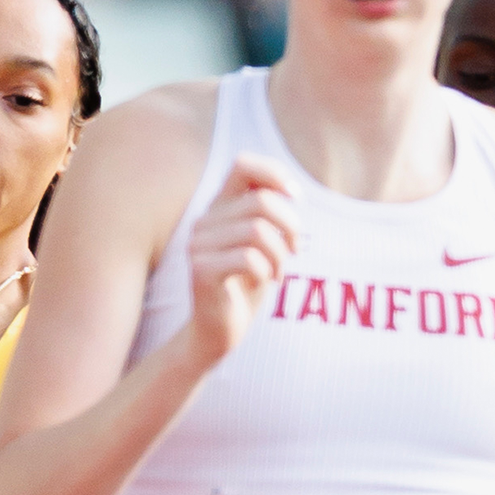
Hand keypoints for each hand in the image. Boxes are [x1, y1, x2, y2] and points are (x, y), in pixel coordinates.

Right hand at [186, 154, 299, 361]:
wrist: (220, 329)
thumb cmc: (248, 284)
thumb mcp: (265, 243)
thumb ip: (270, 215)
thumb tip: (292, 194)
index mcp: (220, 207)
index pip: (242, 164)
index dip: (275, 174)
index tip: (296, 198)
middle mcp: (205, 221)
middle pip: (262, 202)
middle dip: (291, 227)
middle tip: (293, 251)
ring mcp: (198, 244)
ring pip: (259, 231)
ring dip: (281, 255)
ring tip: (277, 270)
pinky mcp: (201, 270)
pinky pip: (249, 258)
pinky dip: (268, 271)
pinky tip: (266, 281)